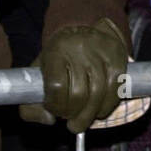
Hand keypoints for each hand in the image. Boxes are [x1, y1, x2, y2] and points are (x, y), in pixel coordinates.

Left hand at [22, 18, 127, 132]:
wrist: (84, 29)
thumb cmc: (59, 57)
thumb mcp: (39, 72)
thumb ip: (32, 102)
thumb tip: (49, 119)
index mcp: (56, 50)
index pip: (56, 86)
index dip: (55, 105)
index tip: (54, 111)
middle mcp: (79, 48)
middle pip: (79, 92)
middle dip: (74, 114)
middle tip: (71, 122)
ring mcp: (101, 52)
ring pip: (98, 92)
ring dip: (90, 114)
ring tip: (83, 121)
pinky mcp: (117, 57)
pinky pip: (115, 88)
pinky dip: (107, 105)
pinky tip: (99, 111)